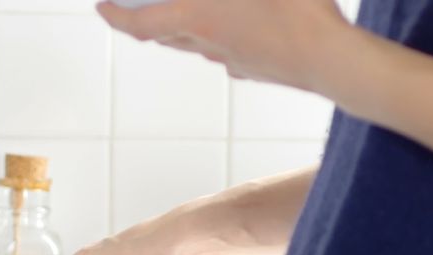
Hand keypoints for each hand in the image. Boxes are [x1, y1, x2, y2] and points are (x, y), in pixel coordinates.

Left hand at [95, 0, 351, 89]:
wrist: (331, 59)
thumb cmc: (296, 8)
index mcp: (198, 18)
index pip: (141, 25)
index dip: (115, 18)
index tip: (101, 9)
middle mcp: (210, 45)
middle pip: (168, 38)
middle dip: (150, 22)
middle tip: (141, 9)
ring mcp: (235, 62)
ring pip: (201, 46)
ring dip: (189, 30)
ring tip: (196, 12)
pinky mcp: (260, 69)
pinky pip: (233, 55)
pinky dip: (226, 40)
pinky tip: (243, 29)